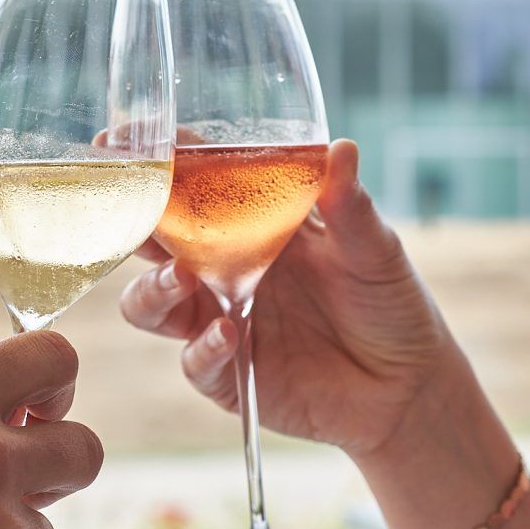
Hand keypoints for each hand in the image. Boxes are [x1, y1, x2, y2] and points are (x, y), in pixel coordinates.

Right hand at [120, 138, 459, 458]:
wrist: (409, 387)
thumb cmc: (390, 304)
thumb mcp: (374, 248)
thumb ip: (349, 206)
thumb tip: (340, 148)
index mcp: (252, 224)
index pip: (193, 184)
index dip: (158, 162)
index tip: (121, 142)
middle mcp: (224, 269)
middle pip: (153, 242)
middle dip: (133, 225)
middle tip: (134, 213)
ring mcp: (219, 321)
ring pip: (151, 304)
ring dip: (153, 290)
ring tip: (181, 279)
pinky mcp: (228, 375)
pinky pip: (195, 361)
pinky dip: (203, 348)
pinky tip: (229, 335)